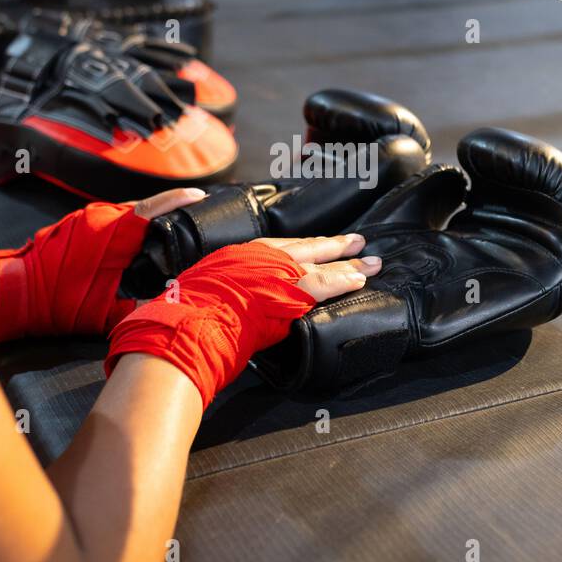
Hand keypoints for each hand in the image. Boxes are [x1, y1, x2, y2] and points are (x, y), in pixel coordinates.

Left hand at [0, 189, 208, 342]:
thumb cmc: (57, 304)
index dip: (178, 201)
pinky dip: (127, 227)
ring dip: (146, 220)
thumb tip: (162, 303)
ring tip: (170, 230)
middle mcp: (99, 218)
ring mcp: (86, 218)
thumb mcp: (104, 312)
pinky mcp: (77, 223)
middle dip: (168, 211)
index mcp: (112, 233)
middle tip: (193, 218)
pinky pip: (111, 219)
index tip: (200, 196)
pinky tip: (137, 241)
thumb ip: (135, 304)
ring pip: (126, 212)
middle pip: (143, 207)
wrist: (15, 294)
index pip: (152, 209)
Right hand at [106, 235, 381, 407]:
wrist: (191, 320)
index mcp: (242, 253)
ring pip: (321, 264)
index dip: (306, 247)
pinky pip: (323, 285)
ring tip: (372, 262)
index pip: (283, 247)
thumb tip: (235, 297)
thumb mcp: (207, 287)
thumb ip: (228, 285)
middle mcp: (262, 256)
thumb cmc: (190, 310)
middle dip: (334, 246)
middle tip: (358, 241)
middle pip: (307, 248)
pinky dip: (342, 281)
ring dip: (348, 264)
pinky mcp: (289, 291)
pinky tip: (360, 280)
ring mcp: (277, 271)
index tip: (323, 245)